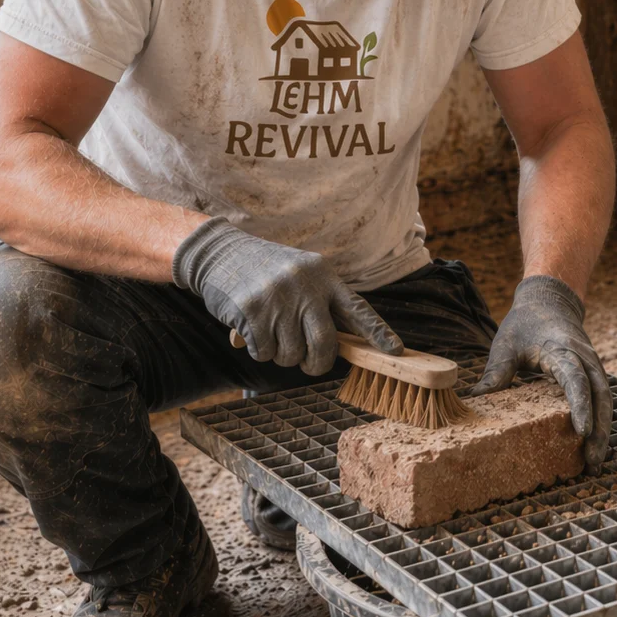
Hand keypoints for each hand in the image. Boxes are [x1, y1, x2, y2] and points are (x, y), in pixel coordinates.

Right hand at [172, 217, 401, 375]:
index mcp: (325, 276)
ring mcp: (279, 297)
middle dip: (317, 363)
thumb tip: (338, 348)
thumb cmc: (267, 271)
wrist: (221, 252)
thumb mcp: (302, 274)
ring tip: (272, 335)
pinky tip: (251, 330)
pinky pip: (264, 352)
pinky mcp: (252, 310)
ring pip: (291, 353)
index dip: (378, 331)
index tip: (396, 351)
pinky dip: (259, 351)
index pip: (358, 308)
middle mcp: (306, 286)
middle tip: (308, 364)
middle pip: (325, 343)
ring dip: (282, 356)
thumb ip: (320, 304)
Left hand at [469, 275, 611, 472]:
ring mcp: (592, 366)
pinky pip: (601, 399)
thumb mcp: (506, 344)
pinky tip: (593, 444)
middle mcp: (584, 358)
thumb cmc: (525, 323)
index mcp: (562, 350)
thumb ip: (496, 372)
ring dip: (604, 430)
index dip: (580, 406)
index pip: (576, 380)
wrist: (550, 301)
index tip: (582, 432)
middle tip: (592, 461)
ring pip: (605, 400)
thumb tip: (474, 400)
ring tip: (595, 461)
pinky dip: (600, 421)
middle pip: (600, 397)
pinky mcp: (593, 374)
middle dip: (600, 430)